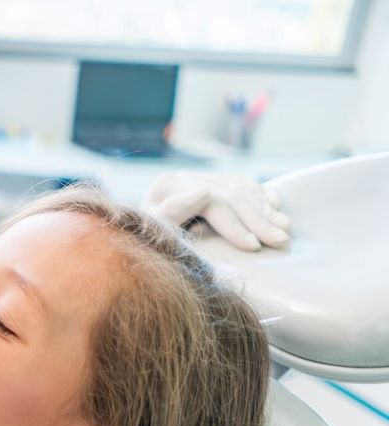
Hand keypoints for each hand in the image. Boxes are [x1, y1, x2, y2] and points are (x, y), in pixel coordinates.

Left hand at [142, 171, 291, 250]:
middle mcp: (183, 178)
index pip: (210, 202)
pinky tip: (277, 207)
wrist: (139, 242)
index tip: (253, 247)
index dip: (234, 225)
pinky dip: (261, 195)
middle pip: (229, 195)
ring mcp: (199, 178)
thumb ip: (171, 215)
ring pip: (240, 188)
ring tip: (284, 229)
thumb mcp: (152, 234)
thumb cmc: (146, 244)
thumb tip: (204, 192)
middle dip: (258, 221)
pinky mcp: (211, 183)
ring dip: (265, 209)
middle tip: (280, 242)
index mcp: (166, 187)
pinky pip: (243, 184)